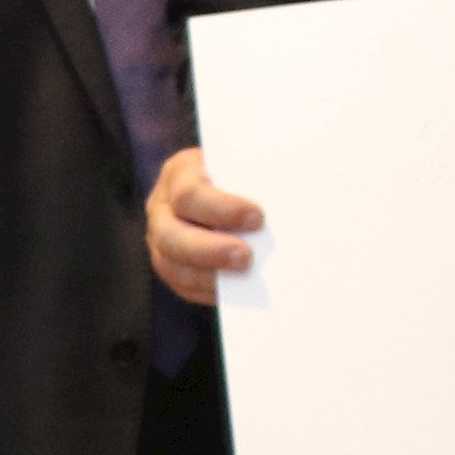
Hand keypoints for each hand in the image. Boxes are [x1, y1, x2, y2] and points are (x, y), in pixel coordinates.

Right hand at [148, 147, 259, 304]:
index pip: (189, 194)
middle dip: (210, 251)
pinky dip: (209, 291)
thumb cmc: (242, 169)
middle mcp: (162, 208)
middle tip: (246, 257)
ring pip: (172, 266)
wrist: (228, 183)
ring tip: (245, 276)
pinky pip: (183, 286)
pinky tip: (238, 292)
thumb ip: (257, 176)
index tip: (257, 217)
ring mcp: (161, 239)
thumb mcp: (245, 162)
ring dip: (209, 277)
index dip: (222, 209)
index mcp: (180, 173)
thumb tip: (292, 194)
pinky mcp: (172, 265)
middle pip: (172, 235)